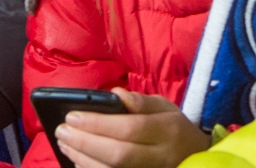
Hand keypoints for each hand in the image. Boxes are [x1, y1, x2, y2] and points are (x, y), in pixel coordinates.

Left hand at [53, 90, 210, 167]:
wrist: (193, 158)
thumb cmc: (173, 129)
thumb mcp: (164, 107)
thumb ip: (140, 101)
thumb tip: (115, 94)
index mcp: (167, 130)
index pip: (130, 128)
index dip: (98, 124)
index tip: (72, 116)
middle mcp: (160, 156)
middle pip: (119, 153)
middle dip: (86, 143)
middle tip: (62, 131)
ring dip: (83, 159)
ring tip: (64, 144)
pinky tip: (78, 161)